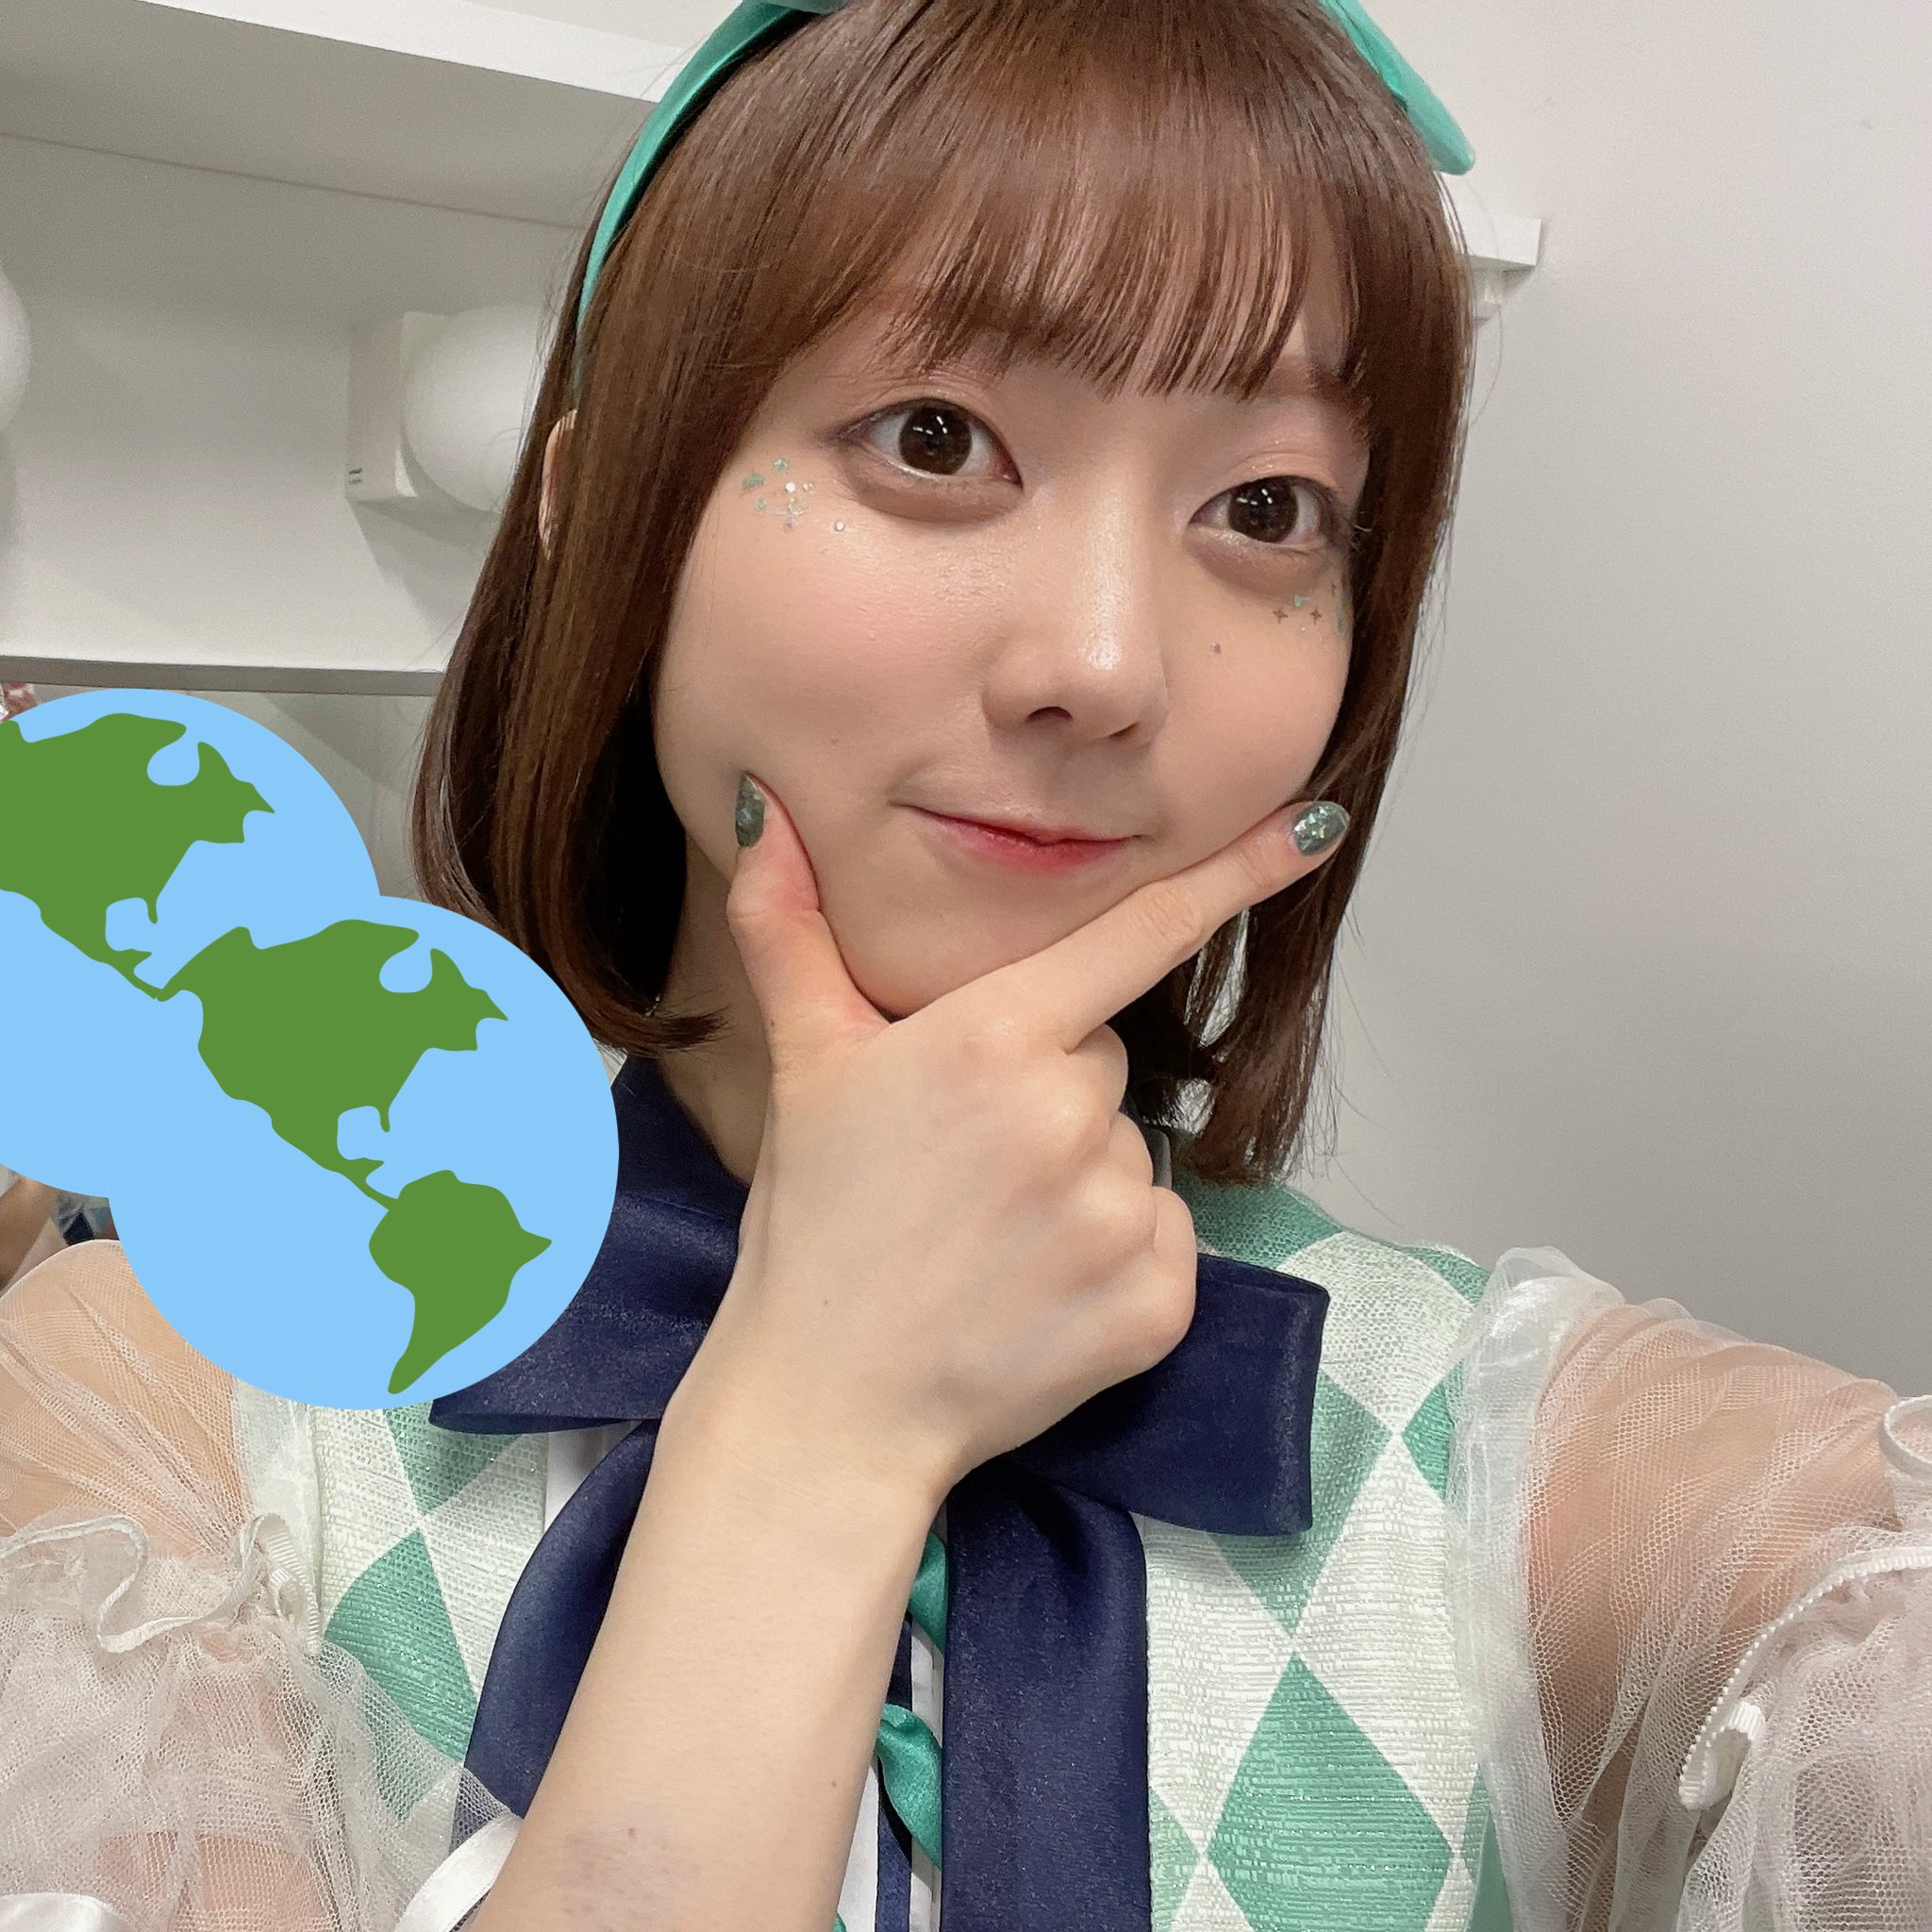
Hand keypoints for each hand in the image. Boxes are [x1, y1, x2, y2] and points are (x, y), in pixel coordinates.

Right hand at [677, 780, 1350, 1509]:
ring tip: (991, 1236)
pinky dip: (1119, 1263)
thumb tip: (757, 805)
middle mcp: (1072, 1116)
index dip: (1232, 873)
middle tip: (967, 1163)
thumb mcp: (802, 1064)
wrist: (827, 1406)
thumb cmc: (817, 1226)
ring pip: (1133, 1154)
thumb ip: (787, 926)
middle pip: (1108, 1063)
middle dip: (1053, 1093)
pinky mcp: (1158, 1305)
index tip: (1317, 823)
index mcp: (997, 1038)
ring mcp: (1120, 1216)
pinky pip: (1166, 1241)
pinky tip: (1038, 1290)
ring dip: (1082, 1183)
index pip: (1140, 934)